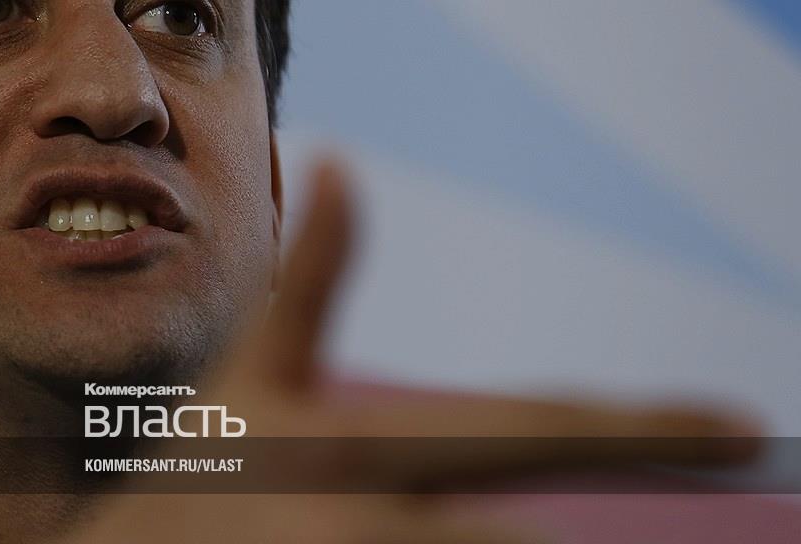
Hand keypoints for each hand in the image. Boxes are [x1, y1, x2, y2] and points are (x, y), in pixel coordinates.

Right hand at [62, 158, 760, 543]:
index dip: (646, 427)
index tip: (744, 424)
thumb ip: (313, 276)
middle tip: (480, 521)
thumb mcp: (254, 370)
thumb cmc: (198, 469)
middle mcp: (378, 536)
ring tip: (386, 527)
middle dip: (524, 536)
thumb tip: (344, 160)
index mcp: (368, 450)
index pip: (532, 430)